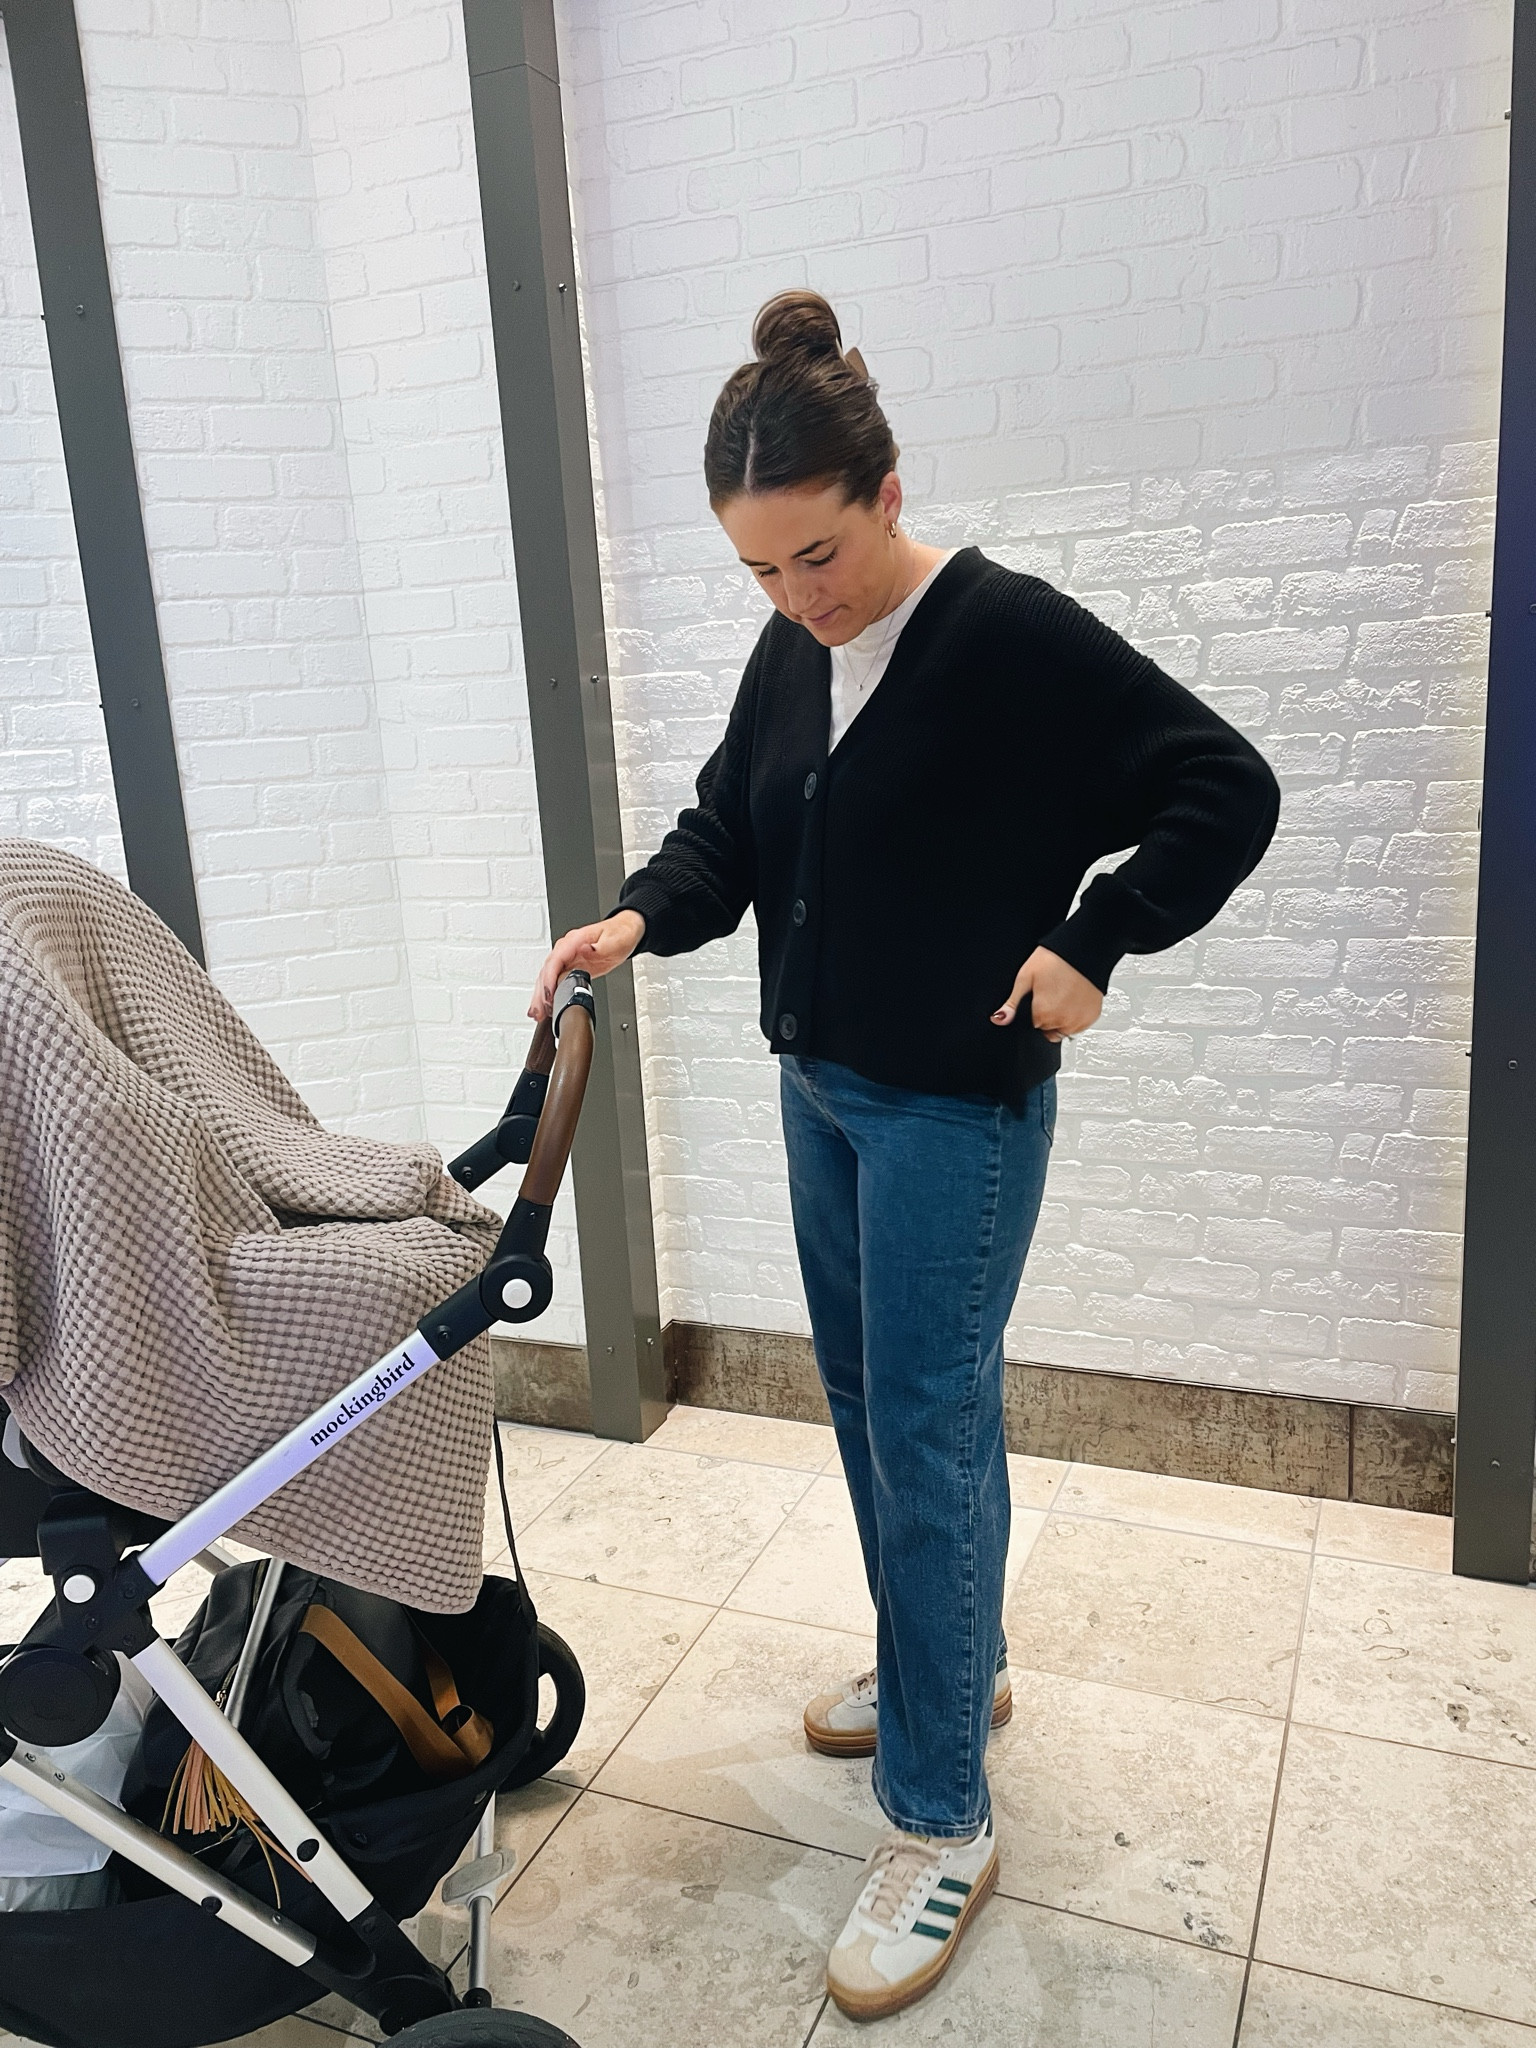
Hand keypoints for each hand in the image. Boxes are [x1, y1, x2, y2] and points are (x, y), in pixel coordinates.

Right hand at [530, 910, 645, 1020]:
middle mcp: (566, 949)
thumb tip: (585, 950)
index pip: (556, 959)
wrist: (623, 931)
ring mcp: (566, 957)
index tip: (549, 994)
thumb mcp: (614, 941)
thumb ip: (599, 947)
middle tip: (539, 1010)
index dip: (550, 978)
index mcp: (574, 941)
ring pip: (547, 977)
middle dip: (541, 992)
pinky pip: (554, 980)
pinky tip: (544, 1006)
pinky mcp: (569, 966)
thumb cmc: (619, 935)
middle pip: (547, 970)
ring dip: (540, 995)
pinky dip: (547, 993)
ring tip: (538, 1013)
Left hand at [991, 946, 1102, 1042]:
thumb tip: (999, 1019)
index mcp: (1044, 1015)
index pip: (1032, 1026)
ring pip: (1064, 1029)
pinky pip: (1079, 1024)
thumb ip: (1011, 1004)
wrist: (1082, 948)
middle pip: (1048, 1029)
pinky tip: (1073, 998)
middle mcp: (1063, 1021)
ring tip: (1063, 995)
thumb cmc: (1054, 959)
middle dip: (1046, 1015)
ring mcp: (1080, 1020)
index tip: (1038, 998)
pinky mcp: (1092, 1016)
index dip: (1033, 1012)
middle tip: (1050, 993)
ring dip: (1061, 1018)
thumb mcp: (1024, 978)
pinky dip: (1076, 1015)